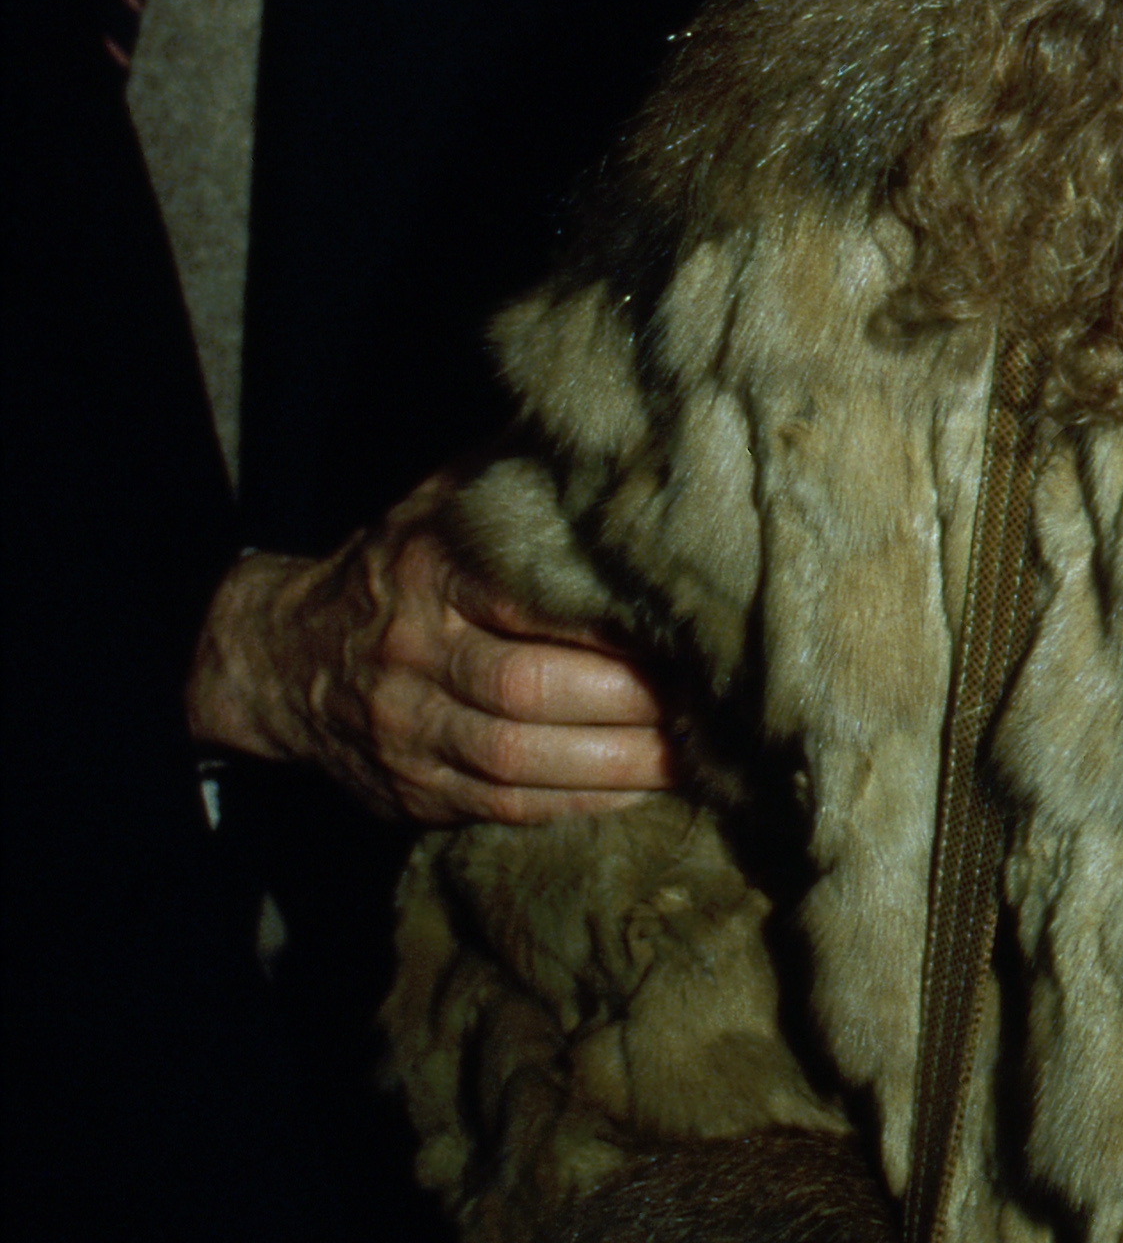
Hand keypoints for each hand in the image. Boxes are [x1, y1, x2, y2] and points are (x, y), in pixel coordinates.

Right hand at [184, 466, 678, 825]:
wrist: (285, 659)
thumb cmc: (400, 566)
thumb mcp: (444, 503)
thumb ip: (525, 478)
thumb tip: (631, 436)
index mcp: (427, 568)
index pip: (526, 595)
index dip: (613, 617)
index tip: (693, 619)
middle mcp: (413, 652)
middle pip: (527, 687)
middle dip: (631, 699)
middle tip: (718, 695)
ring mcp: (409, 731)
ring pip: (521, 760)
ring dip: (622, 764)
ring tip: (704, 751)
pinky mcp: (417, 794)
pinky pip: (511, 807)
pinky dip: (587, 801)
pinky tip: (648, 787)